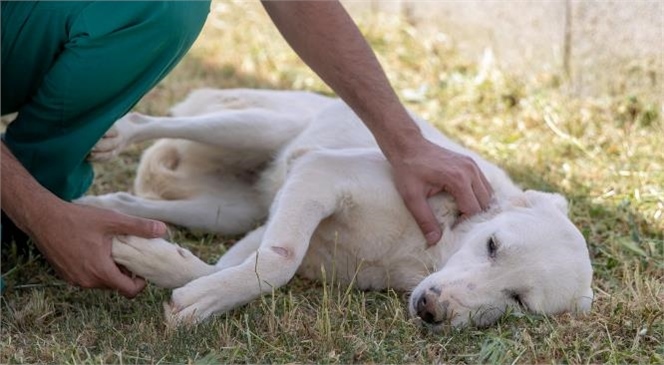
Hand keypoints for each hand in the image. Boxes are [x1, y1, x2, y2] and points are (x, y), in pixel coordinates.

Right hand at [30, 201, 167, 297]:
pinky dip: (96, 268)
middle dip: (126, 273)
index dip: (141, 282)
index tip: (142, 268)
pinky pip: (88, 277)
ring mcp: (74, 279)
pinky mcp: (66, 274)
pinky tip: (96, 249)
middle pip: (116, 285)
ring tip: (113, 249)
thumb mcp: (112, 220)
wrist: (42, 218)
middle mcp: (86, 281)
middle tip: (129, 254)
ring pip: (101, 281)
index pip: (129, 291)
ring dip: (111, 270)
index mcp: (100, 272)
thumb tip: (163, 230)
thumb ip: (139, 226)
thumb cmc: (77, 219)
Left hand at [391, 139, 492, 244]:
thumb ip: (424, 219)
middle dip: (473, 217)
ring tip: (461, 215)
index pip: (473, 210)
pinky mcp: (471, 163)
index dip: (464, 224)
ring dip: (478, 206)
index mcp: (458, 179)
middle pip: (484, 203)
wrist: (408, 145)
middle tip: (457, 224)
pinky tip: (464, 203)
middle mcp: (470, 171)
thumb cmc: (408, 170)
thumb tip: (434, 241)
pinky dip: (478, 196)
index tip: (452, 229)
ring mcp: (473, 165)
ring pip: (488, 194)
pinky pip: (483, 185)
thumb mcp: (412, 197)